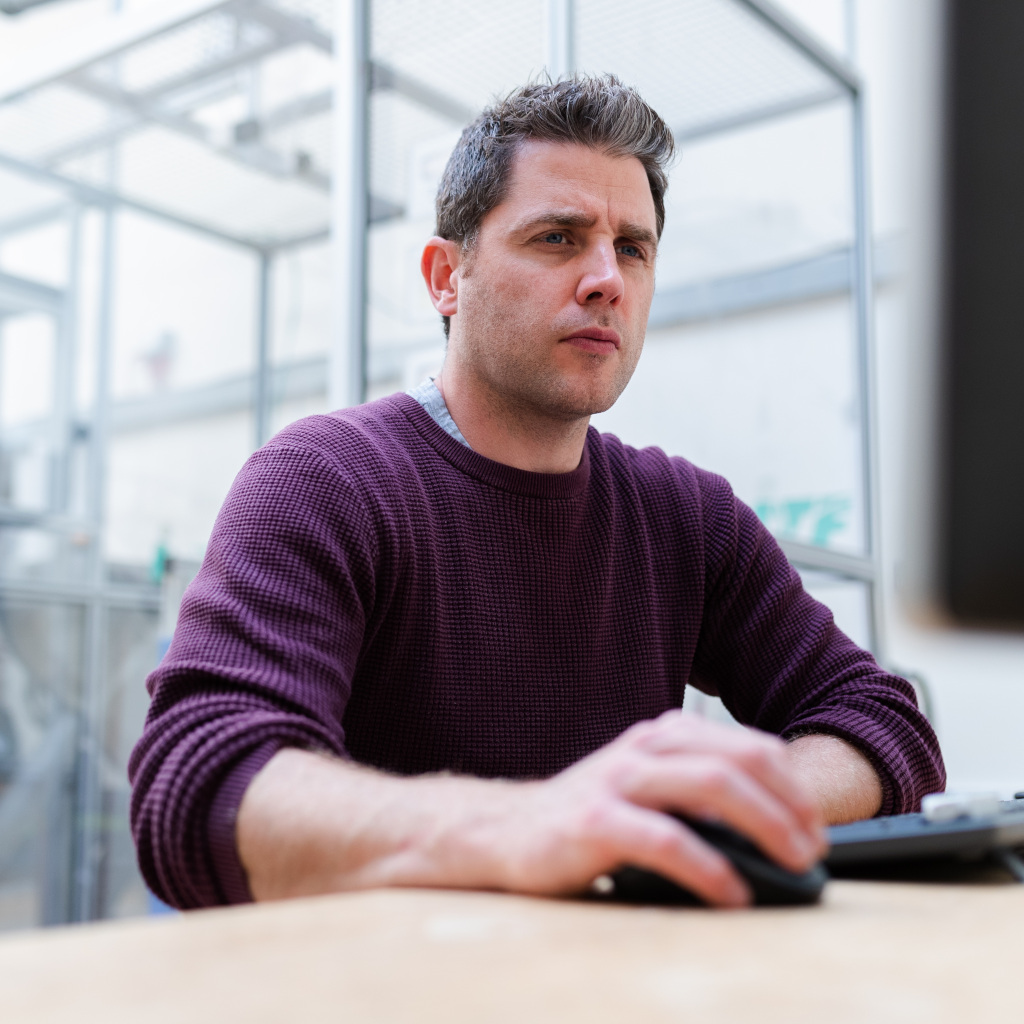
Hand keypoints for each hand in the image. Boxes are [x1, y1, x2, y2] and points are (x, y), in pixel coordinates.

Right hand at [487, 711, 825, 906]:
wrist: (505, 830)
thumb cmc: (589, 814)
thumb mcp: (645, 786)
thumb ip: (695, 790)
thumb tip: (772, 827)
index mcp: (662, 735)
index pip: (747, 746)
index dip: (792, 784)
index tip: (816, 825)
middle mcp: (643, 747)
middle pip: (736, 761)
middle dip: (788, 804)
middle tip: (813, 847)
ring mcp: (617, 781)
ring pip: (709, 786)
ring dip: (764, 825)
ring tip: (792, 863)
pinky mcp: (594, 822)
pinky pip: (665, 839)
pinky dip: (709, 867)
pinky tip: (732, 893)